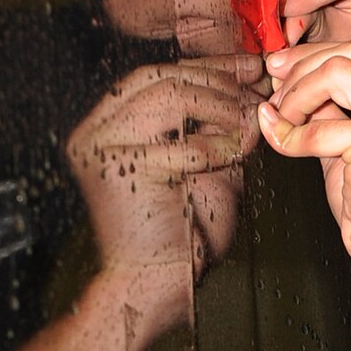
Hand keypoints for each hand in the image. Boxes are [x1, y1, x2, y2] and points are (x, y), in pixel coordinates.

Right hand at [66, 56, 261, 344]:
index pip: (155, 74)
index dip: (205, 66)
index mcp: (104, 125)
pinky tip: (244, 150)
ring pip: (169, 96)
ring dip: (221, 105)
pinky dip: (221, 145)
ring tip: (251, 120)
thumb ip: (216, 122)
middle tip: (257, 87)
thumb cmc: (181, 231)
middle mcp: (92, 132)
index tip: (248, 65)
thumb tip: (251, 80)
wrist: (154, 286)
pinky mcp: (119, 172)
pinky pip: (184, 144)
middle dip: (216, 80)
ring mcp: (99, 149)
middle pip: (159, 76)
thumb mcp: (202, 160)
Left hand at [257, 39, 350, 283]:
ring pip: (338, 71)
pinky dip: (292, 136)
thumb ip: (335, 109)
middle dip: (305, 66)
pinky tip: (284, 143)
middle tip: (276, 88)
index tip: (286, 66)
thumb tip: (291, 79)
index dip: (320, 55)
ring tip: (284, 120)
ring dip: (298, 95)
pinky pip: (320, 127)